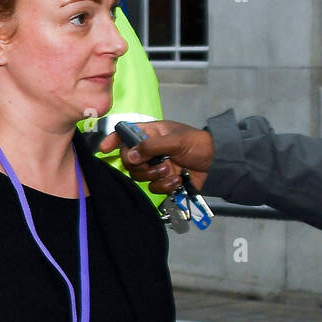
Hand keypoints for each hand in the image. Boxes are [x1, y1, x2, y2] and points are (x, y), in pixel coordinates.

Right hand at [98, 119, 213, 194]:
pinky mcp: (163, 181)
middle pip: (129, 160)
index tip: (104, 149)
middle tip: (159, 164)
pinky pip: (153, 187)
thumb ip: (151, 146)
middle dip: (142, 165)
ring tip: (172, 172)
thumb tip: (130, 155)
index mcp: (152, 133)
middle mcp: (150, 150)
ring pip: (139, 176)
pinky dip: (165, 186)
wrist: (218, 165)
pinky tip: (177, 181)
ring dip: (156, 176)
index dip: (113, 140)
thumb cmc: (199, 145)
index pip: (126, 134)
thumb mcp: (176, 141)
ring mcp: (156, 166)